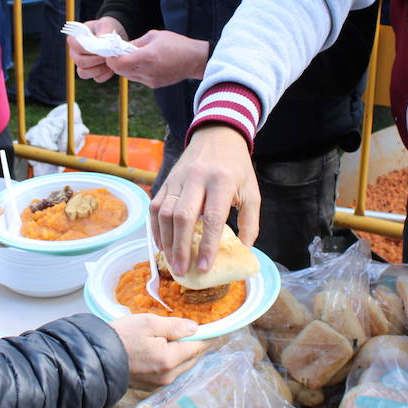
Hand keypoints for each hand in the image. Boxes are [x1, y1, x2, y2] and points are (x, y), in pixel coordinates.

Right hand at [69, 16, 127, 82]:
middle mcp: (75, 53)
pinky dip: (106, 74)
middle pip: (80, 62)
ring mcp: (82, 65)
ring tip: (110, 61)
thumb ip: (104, 32)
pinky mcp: (92, 72)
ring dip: (99, 68)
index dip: (88, 48)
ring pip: (84, 73)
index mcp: (74, 39)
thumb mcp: (106, 26)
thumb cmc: (106, 29)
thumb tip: (103, 44)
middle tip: (108, 55)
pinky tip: (112, 67)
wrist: (112, 36)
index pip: (75, 46)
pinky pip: (97, 78)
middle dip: (96, 59)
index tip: (101, 46)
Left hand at [105, 30, 208, 88]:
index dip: (112, 58)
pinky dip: (135, 71)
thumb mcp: (154, 36)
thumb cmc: (177, 44)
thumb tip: (122, 47)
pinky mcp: (154, 84)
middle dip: (117, 62)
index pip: (119, 63)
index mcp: (147, 57)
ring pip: (128, 76)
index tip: (112, 52)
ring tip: (132, 57)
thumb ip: (136, 42)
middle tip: (119, 53)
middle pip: (120, 71)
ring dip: (125, 67)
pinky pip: (138, 78)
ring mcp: (151, 80)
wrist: (195, 60)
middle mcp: (147, 71)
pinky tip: (143, 63)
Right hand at [109, 313, 210, 385]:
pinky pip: (171, 372)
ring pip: (183, 366)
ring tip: (183, 338)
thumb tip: (195, 328)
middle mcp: (169, 375)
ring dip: (186, 353)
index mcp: (170, 359)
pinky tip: (167, 350)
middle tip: (199, 330)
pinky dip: (174, 361)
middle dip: (197, 344)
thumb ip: (175, 326)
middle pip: (193, 358)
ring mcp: (160, 383)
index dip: (208, 336)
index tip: (215, 327)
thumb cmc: (121, 337)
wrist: (97, 357)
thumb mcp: (149, 323)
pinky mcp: (151, 386)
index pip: (199, 347)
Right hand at [153, 125, 258, 277]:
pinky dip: (156, 228)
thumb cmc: (237, 168)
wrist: (217, 136)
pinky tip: (162, 245)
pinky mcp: (167, 181)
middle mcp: (196, 179)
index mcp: (221, 181)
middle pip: (183, 217)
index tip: (205, 267)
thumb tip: (244, 251)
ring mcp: (178, 179)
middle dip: (181, 248)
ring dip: (166, 241)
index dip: (207, 245)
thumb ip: (250, 223)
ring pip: (165, 213)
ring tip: (172, 262)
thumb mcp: (252, 192)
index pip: (212, 218)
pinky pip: (155, 207)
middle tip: (182, 271)